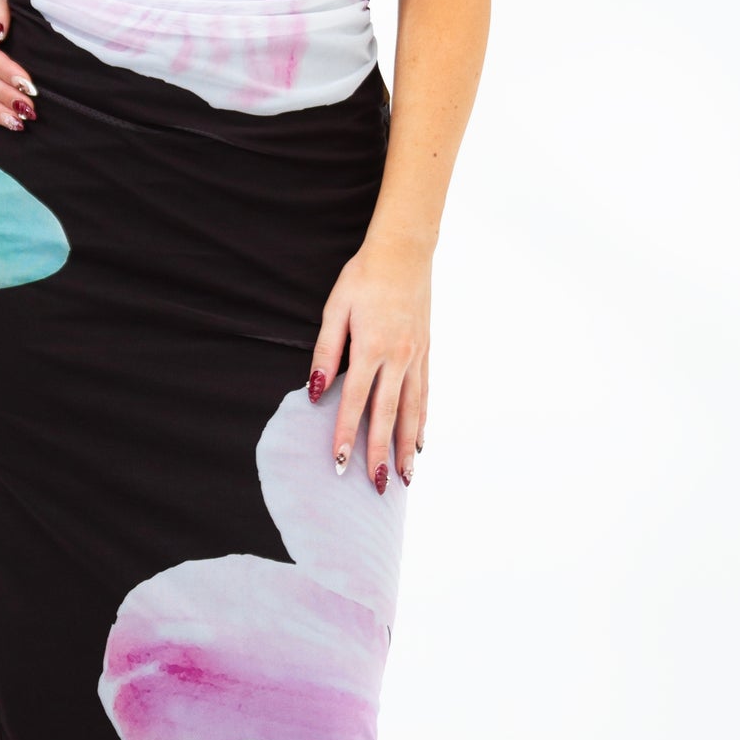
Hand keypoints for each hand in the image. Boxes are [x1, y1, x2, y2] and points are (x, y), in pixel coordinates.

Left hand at [307, 232, 430, 492]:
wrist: (405, 252)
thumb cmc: (363, 278)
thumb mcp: (336, 309)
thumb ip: (325, 352)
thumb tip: (314, 392)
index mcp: (371, 348)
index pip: (356, 402)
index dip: (346, 435)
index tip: (340, 464)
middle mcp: (398, 358)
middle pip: (388, 415)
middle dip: (381, 454)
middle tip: (377, 487)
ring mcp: (416, 357)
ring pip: (412, 411)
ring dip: (407, 447)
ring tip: (404, 478)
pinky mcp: (425, 352)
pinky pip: (425, 394)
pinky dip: (422, 421)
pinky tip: (419, 442)